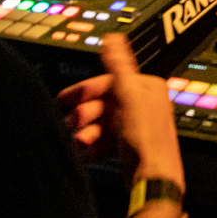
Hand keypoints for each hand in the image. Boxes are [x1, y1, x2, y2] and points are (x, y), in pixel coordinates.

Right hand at [57, 35, 184, 188]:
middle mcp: (143, 105)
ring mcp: (136, 127)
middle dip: (83, 114)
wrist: (152, 178)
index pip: (108, 81)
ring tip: (78, 141)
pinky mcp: (128, 147)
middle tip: (70, 124)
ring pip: (100, 124)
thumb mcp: (128, 95)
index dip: (85, 90)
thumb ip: (118, 66)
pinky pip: (103, 142)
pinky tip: (82, 152)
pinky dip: (91, 146)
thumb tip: (113, 38)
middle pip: (102, 103)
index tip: (63, 98)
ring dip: (85, 132)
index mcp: (146, 88)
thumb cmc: (146, 138)